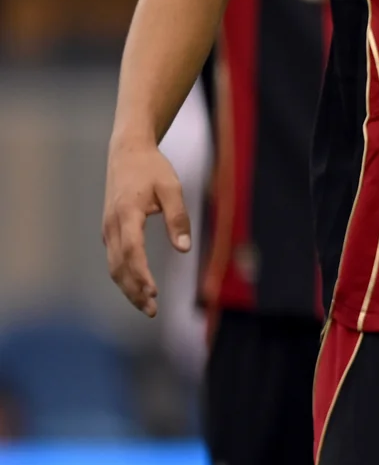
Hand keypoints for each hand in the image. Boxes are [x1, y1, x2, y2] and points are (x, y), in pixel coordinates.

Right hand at [102, 139, 190, 315]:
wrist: (127, 153)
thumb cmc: (152, 169)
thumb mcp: (172, 188)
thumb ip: (178, 218)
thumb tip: (184, 249)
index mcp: (127, 214)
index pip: (131, 252)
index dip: (140, 274)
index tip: (153, 292)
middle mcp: (112, 225)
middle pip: (119, 266)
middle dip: (134, 291)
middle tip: (152, 311)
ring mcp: (108, 229)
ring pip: (114, 266)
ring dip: (128, 288)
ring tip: (147, 306)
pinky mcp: (110, 230)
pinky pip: (114, 259)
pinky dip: (124, 276)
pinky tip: (138, 288)